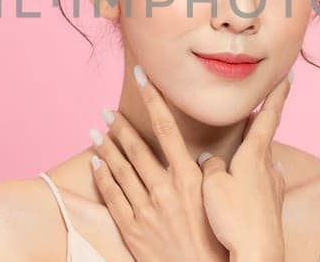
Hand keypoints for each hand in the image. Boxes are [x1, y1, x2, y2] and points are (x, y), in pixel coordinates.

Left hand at [88, 64, 227, 261]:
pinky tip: (95, 163)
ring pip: (120, 169)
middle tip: (107, 108)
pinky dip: (103, 177)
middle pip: (137, 148)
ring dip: (106, 146)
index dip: (153, 100)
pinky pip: (113, 197)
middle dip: (120, 125)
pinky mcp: (133, 230)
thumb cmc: (219, 241)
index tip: (142, 77)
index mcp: (190, 179)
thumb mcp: (223, 203)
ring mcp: (146, 210)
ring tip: (96, 129)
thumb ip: (216, 174)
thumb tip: (211, 155)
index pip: (168, 130)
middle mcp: (165, 190)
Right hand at [197, 70, 292, 261]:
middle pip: (262, 138)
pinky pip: (260, 183)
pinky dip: (251, 180)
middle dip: (253, 127)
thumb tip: (211, 160)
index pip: (269, 116)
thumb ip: (211, 167)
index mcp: (255, 155)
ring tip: (237, 162)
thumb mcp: (212, 187)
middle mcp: (269, 167)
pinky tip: (246, 190)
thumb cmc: (234, 219)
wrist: (258, 254)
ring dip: (249, 158)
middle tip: (248, 115)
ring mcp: (273, 186)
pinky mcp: (271, 204)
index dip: (277, 93)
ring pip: (260, 162)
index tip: (288, 74)